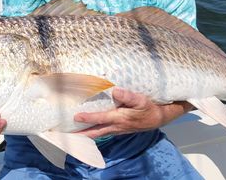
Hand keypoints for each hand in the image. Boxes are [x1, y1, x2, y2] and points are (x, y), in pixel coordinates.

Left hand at [74, 88, 192, 138]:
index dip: (88, 118)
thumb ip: (128, 96)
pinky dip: (93, 132)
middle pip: (95, 132)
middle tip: (67, 135)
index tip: (76, 117)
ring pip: (98, 133)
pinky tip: (88, 129)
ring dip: (85, 134)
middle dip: (81, 134)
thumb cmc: (149, 108)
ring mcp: (117, 129)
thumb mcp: (141, 100)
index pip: (100, 118)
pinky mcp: (118, 128)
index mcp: (120, 118)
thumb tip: (115, 91)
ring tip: (73, 133)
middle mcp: (116, 126)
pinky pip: (103, 132)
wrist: (158, 118)